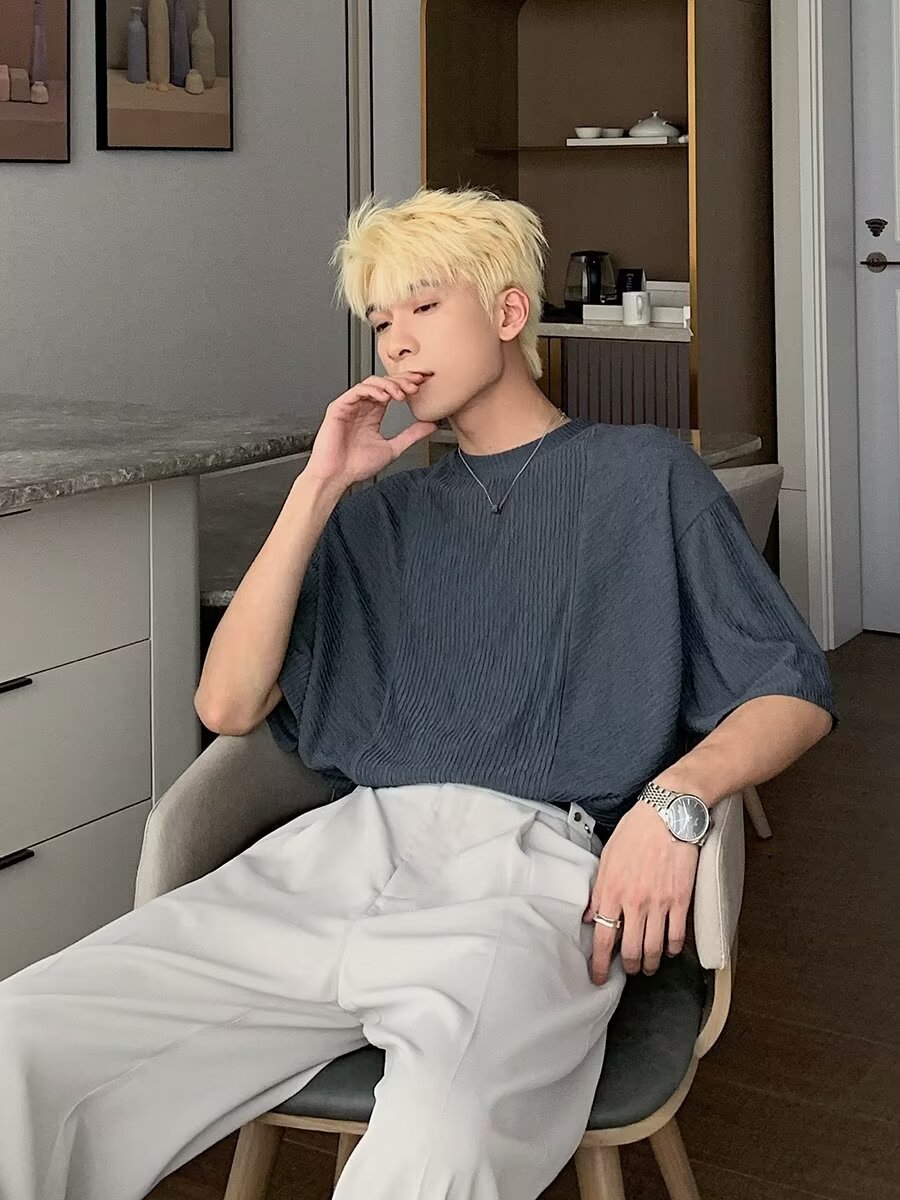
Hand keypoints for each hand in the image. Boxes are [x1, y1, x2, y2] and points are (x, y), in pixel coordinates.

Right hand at [305, 371, 438, 488]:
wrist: (337, 476)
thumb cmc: (357, 465)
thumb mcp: (393, 448)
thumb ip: (411, 435)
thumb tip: (431, 425)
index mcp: (373, 414)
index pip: (393, 391)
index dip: (408, 384)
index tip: (424, 383)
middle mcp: (362, 407)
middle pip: (384, 383)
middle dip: (402, 380)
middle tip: (417, 383)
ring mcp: (351, 405)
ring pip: (372, 383)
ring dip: (389, 385)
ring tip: (402, 393)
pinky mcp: (339, 407)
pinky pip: (357, 391)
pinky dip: (373, 390)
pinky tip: (385, 396)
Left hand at [583, 801, 698, 984]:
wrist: (668, 814)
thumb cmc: (635, 831)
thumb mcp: (607, 857)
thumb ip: (598, 891)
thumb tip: (588, 916)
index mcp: (612, 891)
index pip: (603, 938)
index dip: (600, 964)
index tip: (598, 977)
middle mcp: (634, 902)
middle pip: (631, 950)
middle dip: (630, 967)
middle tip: (630, 971)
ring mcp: (659, 903)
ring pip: (655, 949)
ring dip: (651, 963)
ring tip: (650, 966)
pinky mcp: (681, 900)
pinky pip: (677, 936)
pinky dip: (674, 949)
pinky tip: (671, 949)